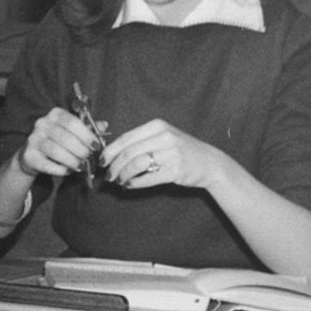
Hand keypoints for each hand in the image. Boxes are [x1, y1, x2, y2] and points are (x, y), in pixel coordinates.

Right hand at [16, 107, 104, 180]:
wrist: (33, 154)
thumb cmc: (58, 140)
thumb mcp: (73, 131)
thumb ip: (88, 128)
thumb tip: (104, 125)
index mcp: (55, 114)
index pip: (72, 122)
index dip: (86, 135)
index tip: (96, 145)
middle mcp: (42, 124)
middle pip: (64, 137)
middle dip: (80, 149)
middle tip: (88, 157)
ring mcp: (33, 139)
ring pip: (55, 151)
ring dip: (72, 160)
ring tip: (80, 166)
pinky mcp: (28, 155)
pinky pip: (46, 164)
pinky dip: (60, 169)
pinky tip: (68, 170)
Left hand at [100, 118, 223, 191]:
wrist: (209, 163)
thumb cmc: (179, 150)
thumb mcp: (162, 137)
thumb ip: (139, 141)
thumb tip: (109, 154)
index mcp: (158, 126)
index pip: (125, 138)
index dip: (109, 152)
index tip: (101, 162)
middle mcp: (165, 137)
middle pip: (128, 153)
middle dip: (114, 166)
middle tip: (108, 175)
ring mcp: (172, 153)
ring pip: (136, 165)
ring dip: (122, 175)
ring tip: (119, 180)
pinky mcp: (175, 170)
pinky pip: (147, 178)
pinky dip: (134, 183)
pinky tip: (130, 184)